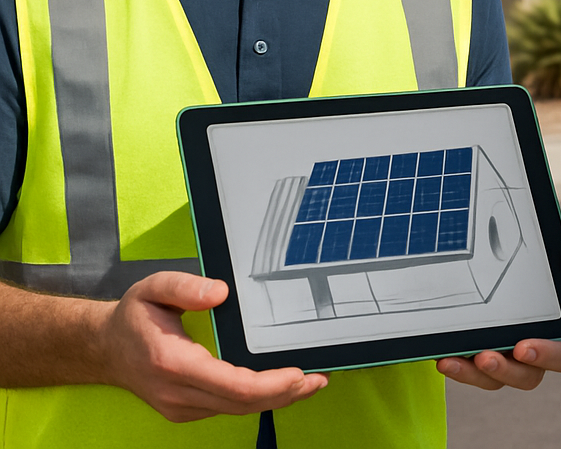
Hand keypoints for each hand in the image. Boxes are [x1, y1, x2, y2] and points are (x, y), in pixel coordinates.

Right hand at [101, 271, 327, 421]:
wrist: (105, 347)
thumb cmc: (134, 315)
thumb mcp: (154, 287)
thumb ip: (186, 287)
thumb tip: (221, 293)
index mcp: (174, 364)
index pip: (233, 386)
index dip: (271, 385)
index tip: (300, 374)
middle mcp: (178, 393)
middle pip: (241, 404)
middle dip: (284, 394)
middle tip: (318, 380)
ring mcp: (181, 406)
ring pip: (237, 411)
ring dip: (275, 399)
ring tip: (309, 384)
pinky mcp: (185, 409)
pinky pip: (227, 408)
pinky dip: (256, 400)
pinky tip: (279, 387)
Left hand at [436, 243, 560, 390]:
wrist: (492, 274)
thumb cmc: (529, 275)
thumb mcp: (545, 264)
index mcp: (555, 334)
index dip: (547, 354)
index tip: (523, 346)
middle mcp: (531, 354)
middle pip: (529, 377)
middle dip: (508, 371)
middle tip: (486, 356)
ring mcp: (505, 361)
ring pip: (496, 380)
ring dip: (477, 373)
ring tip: (458, 357)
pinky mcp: (479, 363)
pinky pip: (471, 375)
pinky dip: (459, 368)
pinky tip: (445, 358)